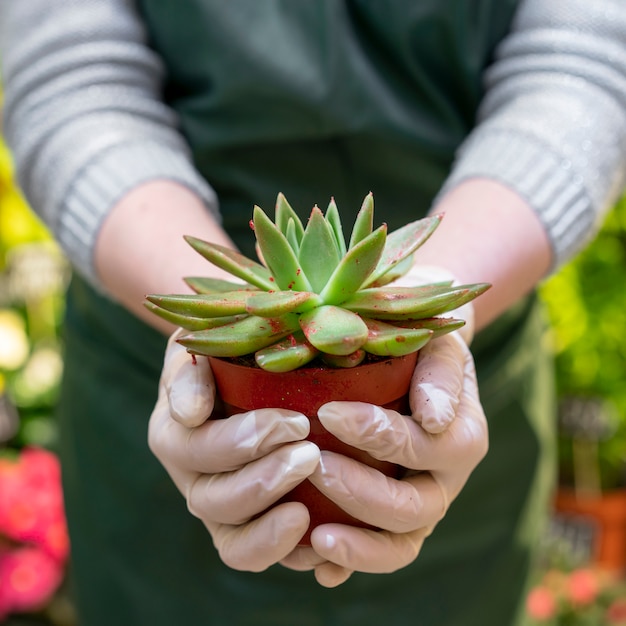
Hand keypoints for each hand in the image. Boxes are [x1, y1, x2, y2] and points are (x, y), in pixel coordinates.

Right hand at [148, 332, 320, 570]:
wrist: (241, 372)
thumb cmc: (223, 354)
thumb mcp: (199, 347)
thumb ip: (189, 373)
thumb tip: (190, 414)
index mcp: (174, 435)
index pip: (198, 450)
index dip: (244, 442)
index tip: (295, 421)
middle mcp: (194, 479)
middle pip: (216, 501)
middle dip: (264, 481)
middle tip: (310, 455)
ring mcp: (222, 509)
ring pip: (235, 543)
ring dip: (274, 529)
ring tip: (311, 507)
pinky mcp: (254, 526)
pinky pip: (267, 556)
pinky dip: (294, 556)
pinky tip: (326, 548)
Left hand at [280, 268, 488, 586]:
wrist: (415, 355)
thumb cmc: (422, 341)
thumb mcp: (436, 342)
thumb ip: (441, 373)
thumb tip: (435, 419)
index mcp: (461, 437)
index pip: (424, 448)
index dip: (378, 435)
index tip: (329, 411)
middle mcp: (444, 480)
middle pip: (414, 508)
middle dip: (361, 492)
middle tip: (312, 465)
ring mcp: (419, 504)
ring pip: (399, 544)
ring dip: (358, 546)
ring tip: (315, 538)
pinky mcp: (392, 518)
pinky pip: (376, 550)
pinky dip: (349, 565)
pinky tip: (318, 565)